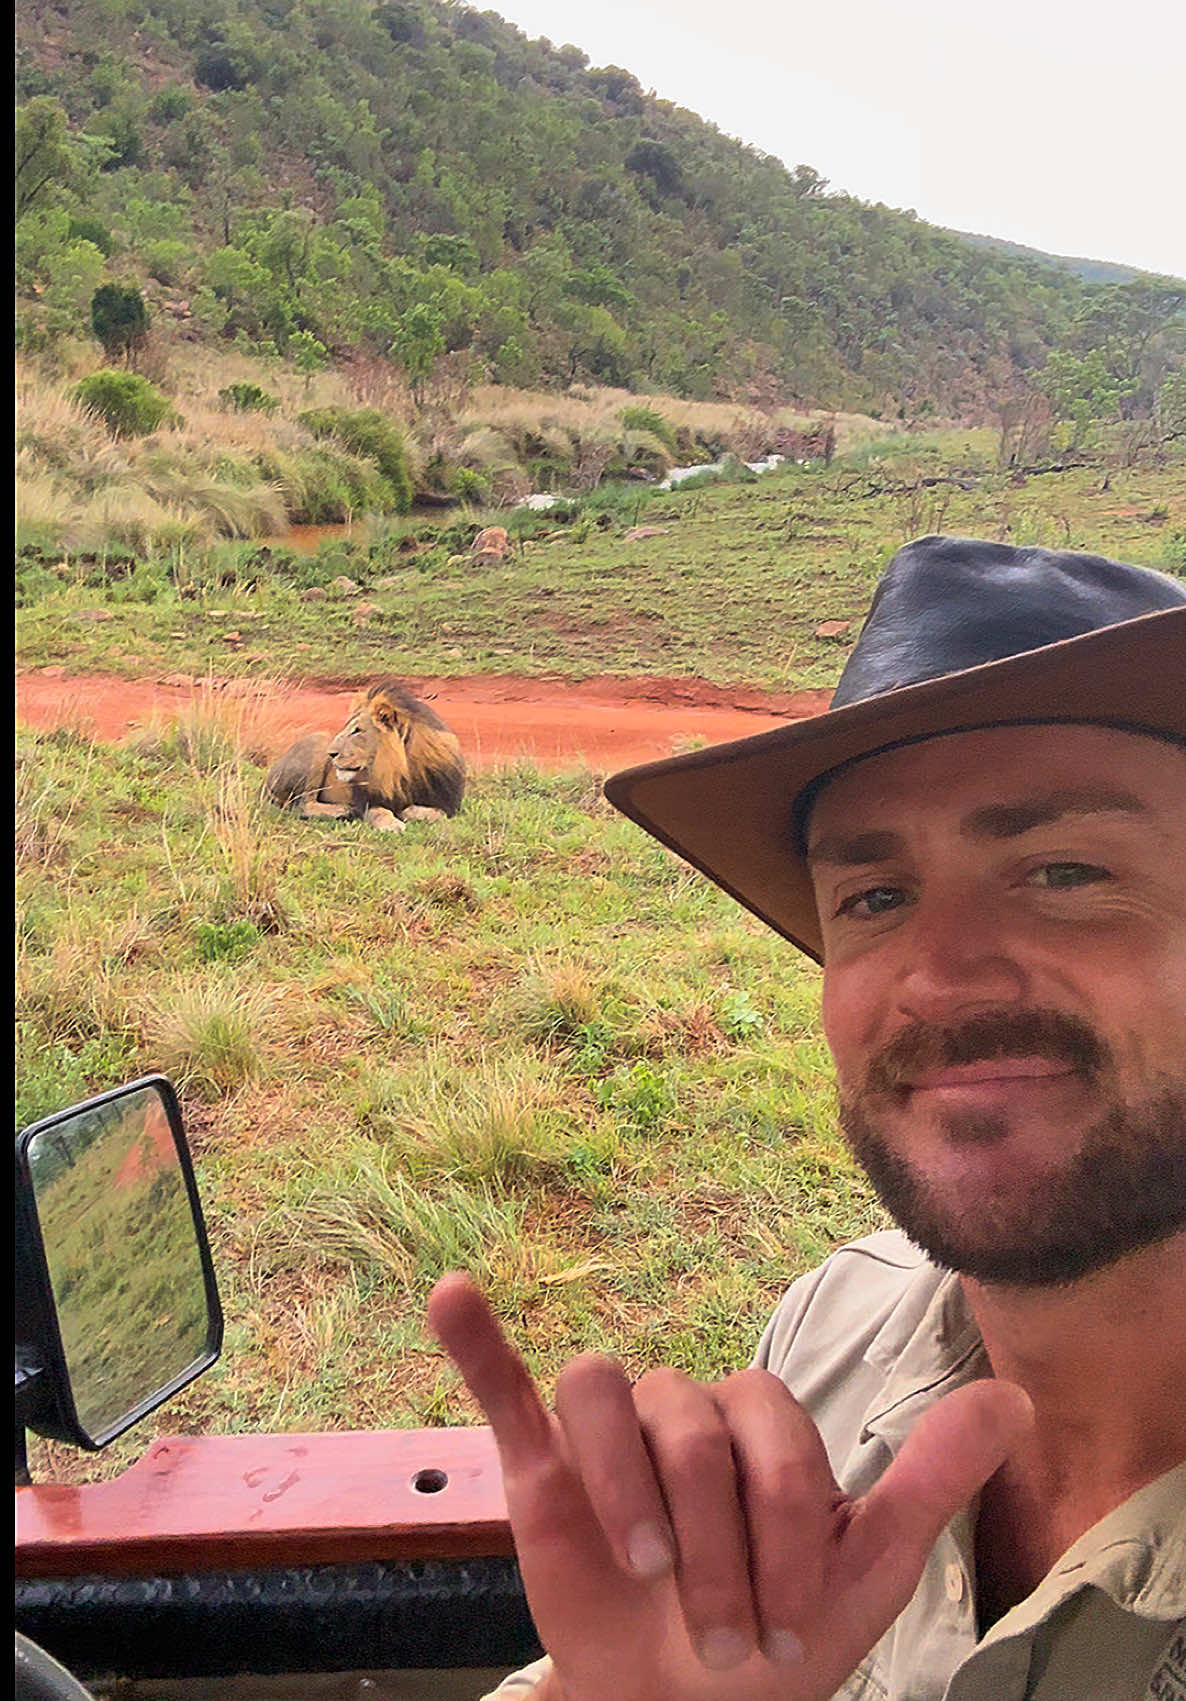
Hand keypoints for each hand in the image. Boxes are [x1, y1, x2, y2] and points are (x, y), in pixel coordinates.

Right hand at [428, 1275, 1030, 1700]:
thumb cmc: (778, 1643)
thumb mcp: (866, 1576)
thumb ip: (929, 1482)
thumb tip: (1016, 1395)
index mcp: (760, 1424)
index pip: (768, 1425)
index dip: (785, 1522)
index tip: (791, 1627)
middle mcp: (683, 1411)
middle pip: (687, 1421)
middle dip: (713, 1541)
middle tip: (722, 1635)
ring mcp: (609, 1436)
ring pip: (605, 1391)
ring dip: (624, 1482)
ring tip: (642, 1569)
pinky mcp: (540, 1469)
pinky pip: (506, 1388)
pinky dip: (477, 1344)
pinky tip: (454, 1296)